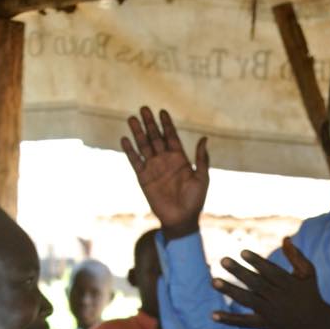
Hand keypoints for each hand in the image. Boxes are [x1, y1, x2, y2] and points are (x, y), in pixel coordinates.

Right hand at [122, 107, 207, 237]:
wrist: (181, 220)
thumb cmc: (195, 201)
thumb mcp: (202, 178)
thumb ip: (202, 159)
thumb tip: (204, 138)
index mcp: (179, 159)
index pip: (171, 137)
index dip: (166, 124)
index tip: (162, 112)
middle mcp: (165, 161)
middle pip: (155, 137)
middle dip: (150, 123)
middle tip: (144, 108)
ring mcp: (153, 168)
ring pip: (144, 146)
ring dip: (138, 133)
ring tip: (132, 118)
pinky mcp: (144, 178)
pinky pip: (135, 162)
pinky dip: (130, 151)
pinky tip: (125, 139)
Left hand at [211, 237, 329, 328]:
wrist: (315, 323)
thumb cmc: (310, 292)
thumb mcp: (308, 273)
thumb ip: (296, 256)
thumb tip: (285, 238)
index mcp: (288, 284)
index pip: (270, 272)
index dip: (257, 262)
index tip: (243, 252)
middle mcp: (278, 298)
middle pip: (256, 284)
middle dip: (239, 272)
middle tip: (223, 260)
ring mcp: (270, 312)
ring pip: (248, 300)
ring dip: (230, 291)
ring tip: (214, 282)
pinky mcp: (264, 325)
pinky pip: (245, 322)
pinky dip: (229, 320)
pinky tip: (213, 315)